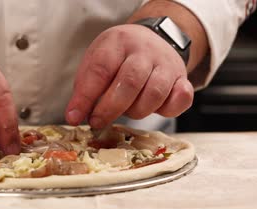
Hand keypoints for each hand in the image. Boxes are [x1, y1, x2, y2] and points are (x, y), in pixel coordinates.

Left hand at [66, 24, 193, 128]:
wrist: (151, 40)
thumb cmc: (118, 58)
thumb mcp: (95, 62)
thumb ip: (85, 88)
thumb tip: (74, 117)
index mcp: (117, 42)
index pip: (100, 70)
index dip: (86, 97)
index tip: (74, 117)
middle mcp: (145, 51)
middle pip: (129, 82)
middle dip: (110, 108)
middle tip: (96, 121)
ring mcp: (167, 64)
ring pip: (154, 94)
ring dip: (136, 111)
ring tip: (125, 110)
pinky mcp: (182, 79)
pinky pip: (180, 99)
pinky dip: (167, 110)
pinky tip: (155, 109)